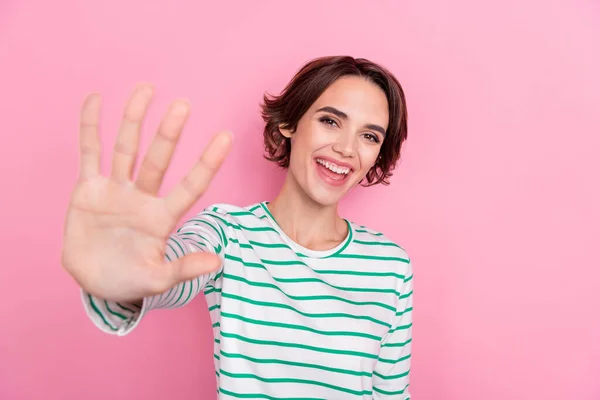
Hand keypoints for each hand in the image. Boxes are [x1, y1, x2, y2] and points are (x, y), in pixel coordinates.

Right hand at [61, 84, 231, 301]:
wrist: (95, 282)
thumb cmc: (129, 282)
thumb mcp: (156, 281)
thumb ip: (183, 269)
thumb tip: (218, 262)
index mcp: (162, 218)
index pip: (191, 186)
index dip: (207, 163)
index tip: (226, 137)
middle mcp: (142, 198)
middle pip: (158, 161)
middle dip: (168, 134)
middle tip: (183, 105)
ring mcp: (115, 190)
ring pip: (126, 148)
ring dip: (134, 120)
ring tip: (146, 89)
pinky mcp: (88, 189)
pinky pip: (89, 153)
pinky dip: (90, 128)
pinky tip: (96, 99)